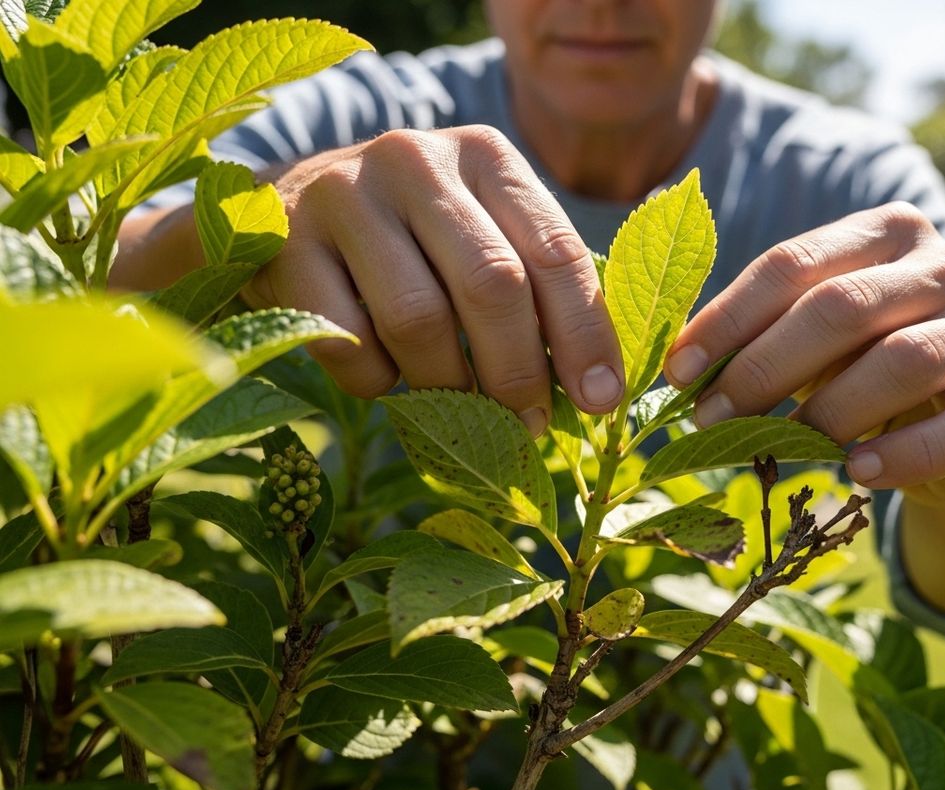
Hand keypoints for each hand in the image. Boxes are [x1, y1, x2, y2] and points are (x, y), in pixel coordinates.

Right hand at [242, 125, 624, 433]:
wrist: (288, 213)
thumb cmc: (416, 241)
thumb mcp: (484, 236)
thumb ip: (537, 288)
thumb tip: (596, 388)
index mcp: (486, 155)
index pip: (555, 250)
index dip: (585, 334)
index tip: (601, 400)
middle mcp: (417, 160)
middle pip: (492, 284)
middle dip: (519, 371)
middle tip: (528, 423)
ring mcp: (343, 195)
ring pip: (420, 320)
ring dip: (448, 385)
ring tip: (457, 405)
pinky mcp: (286, 244)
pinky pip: (350, 344)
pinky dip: (378, 381)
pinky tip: (386, 372)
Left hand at [664, 202, 944, 504]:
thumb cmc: (864, 369)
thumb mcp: (815, 339)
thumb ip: (762, 334)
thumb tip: (676, 367)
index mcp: (890, 232)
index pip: (795, 263)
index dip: (729, 318)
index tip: (677, 371)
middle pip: (843, 307)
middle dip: (764, 367)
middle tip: (709, 419)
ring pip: (904, 361)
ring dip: (827, 413)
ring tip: (776, 450)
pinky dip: (906, 455)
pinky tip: (856, 474)